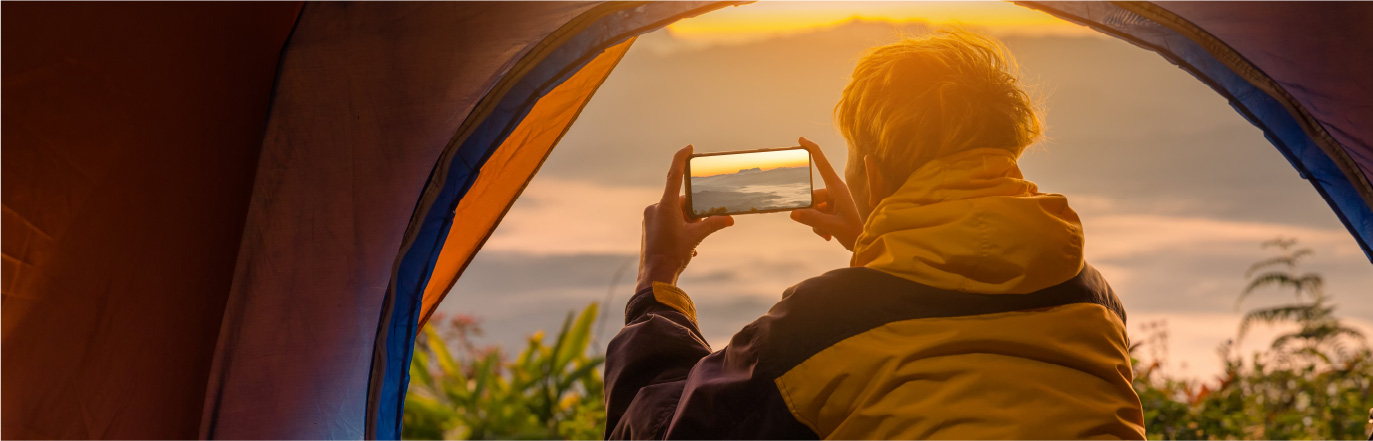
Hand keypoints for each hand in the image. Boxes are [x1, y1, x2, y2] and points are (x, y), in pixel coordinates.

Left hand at [637, 145, 734, 291]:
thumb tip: (730, 219)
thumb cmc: (673, 255)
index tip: (689, 148)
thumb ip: (713, 224)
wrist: (655, 277)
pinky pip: (667, 223)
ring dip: (686, 223)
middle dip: (693, 211)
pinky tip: (685, 247)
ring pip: (674, 213)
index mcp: (665, 205)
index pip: (674, 175)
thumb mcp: (696, 238)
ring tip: (691, 242)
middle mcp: (655, 208)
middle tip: (701, 225)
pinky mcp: (648, 228)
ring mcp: (650, 218)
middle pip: (680, 201)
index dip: (681, 158)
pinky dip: (678, 231)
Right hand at [789, 137, 862, 250]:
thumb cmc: (857, 232)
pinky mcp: (834, 211)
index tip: (801, 139)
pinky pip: (818, 215)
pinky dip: (820, 226)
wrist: (868, 243)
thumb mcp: (834, 226)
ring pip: (814, 208)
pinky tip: (828, 236)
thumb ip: (813, 219)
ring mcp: (834, 202)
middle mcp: (835, 192)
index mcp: (838, 189)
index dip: (812, 150)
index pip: (822, 164)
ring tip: (827, 233)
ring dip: (816, 222)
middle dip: (811, 212)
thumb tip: (793, 213)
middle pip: (812, 195)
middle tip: (819, 226)